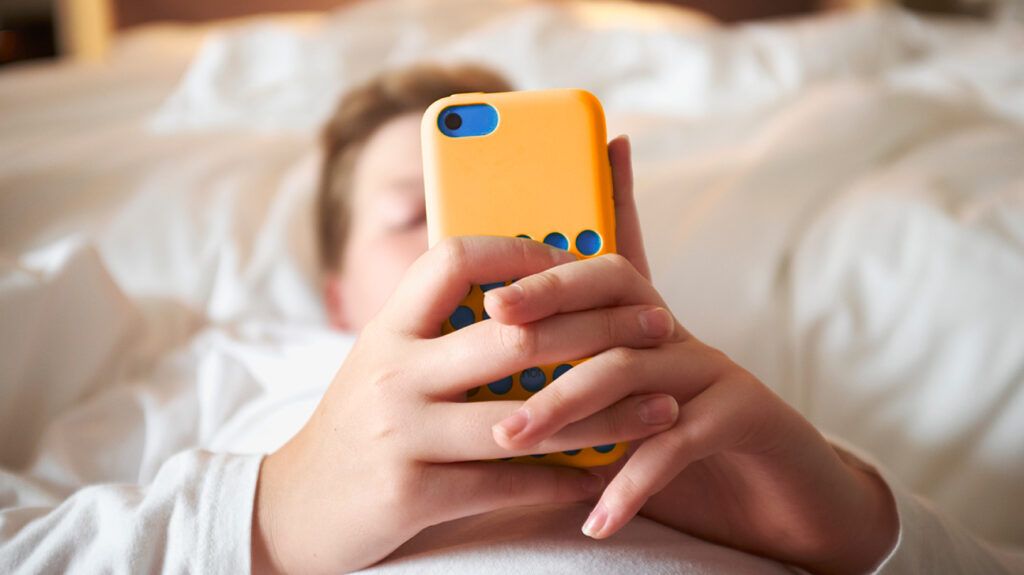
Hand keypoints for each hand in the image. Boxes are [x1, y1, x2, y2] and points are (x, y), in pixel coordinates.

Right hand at [251, 236, 680, 573]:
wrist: (291, 508)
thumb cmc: (357, 426)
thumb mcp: (383, 362)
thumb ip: (438, 332)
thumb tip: (524, 300)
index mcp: (388, 329)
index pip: (454, 260)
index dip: (521, 252)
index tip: (579, 260)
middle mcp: (393, 372)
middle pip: (514, 336)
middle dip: (600, 329)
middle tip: (658, 326)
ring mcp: (402, 434)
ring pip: (527, 418)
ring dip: (607, 415)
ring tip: (659, 409)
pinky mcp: (413, 493)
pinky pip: (507, 485)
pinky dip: (563, 480)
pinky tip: (600, 476)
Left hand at [485, 136, 898, 573]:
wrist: (788, 509)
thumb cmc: (688, 466)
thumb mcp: (624, 428)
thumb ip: (576, 410)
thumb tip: (491, 414)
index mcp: (648, 332)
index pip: (597, 279)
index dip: (548, 278)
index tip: (492, 299)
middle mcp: (680, 340)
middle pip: (612, 302)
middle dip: (547, 318)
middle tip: (492, 340)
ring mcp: (714, 373)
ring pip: (631, 369)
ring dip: (565, 405)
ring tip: (512, 439)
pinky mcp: (749, 416)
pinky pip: (678, 441)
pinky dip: (632, 483)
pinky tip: (596, 520)